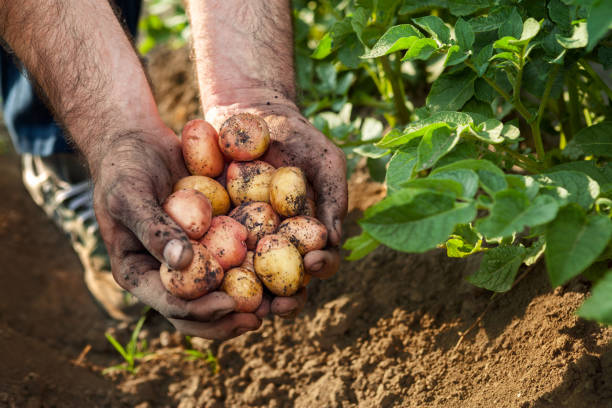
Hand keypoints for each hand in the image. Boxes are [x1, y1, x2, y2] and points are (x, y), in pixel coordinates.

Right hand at [91, 127, 267, 338]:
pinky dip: (255, 268)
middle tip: (261, 316)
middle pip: (198, 310)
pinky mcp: (210, 240)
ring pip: (219, 292)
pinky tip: (281, 268)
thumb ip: (152, 228)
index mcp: (139, 272)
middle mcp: (165, 272)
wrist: (139, 141)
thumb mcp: (130, 194)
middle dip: (229, 319)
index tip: (229, 304)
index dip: (200, 310)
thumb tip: (181, 262)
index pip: (170, 303)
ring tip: (278, 303)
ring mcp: (190, 258)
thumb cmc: (124, 166)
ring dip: (248, 301)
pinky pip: (233, 260)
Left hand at [206, 101, 347, 317]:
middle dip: (283, 300)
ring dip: (246, 298)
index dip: (321, 267)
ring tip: (241, 307)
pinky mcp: (215, 229)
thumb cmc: (297, 135)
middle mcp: (279, 242)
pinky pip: (213, 253)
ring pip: (248, 277)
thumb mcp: (324, 159)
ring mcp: (246, 238)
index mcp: (309, 232)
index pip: (321, 259)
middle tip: (276, 307)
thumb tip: (335, 238)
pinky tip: (206, 275)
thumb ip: (335, 196)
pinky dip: (211, 268)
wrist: (250, 110)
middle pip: (284, 281)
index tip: (313, 263)